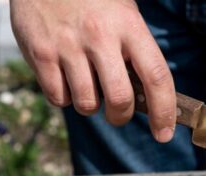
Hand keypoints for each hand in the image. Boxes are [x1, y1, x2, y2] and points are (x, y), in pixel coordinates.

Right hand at [10, 0, 176, 141]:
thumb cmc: (92, 0)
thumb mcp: (123, 14)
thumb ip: (135, 52)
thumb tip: (146, 99)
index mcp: (128, 25)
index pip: (156, 76)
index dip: (164, 111)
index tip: (163, 133)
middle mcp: (100, 36)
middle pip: (120, 100)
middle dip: (120, 116)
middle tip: (117, 111)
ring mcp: (68, 46)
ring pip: (87, 104)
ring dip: (90, 105)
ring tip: (86, 83)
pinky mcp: (41, 54)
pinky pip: (59, 98)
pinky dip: (64, 97)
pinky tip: (65, 76)